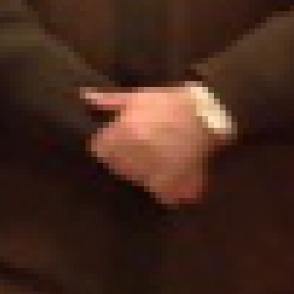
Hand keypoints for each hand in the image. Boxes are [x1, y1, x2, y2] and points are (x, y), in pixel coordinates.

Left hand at [85, 87, 219, 205]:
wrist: (210, 112)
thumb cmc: (169, 102)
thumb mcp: (137, 97)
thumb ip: (108, 100)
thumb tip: (83, 97)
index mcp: (125, 133)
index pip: (99, 150)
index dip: (106, 146)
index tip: (116, 142)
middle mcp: (138, 154)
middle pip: (116, 166)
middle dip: (122, 159)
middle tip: (139, 151)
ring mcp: (158, 172)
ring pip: (136, 180)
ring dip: (141, 174)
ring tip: (155, 161)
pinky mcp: (178, 185)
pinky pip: (163, 196)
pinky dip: (164, 191)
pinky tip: (168, 179)